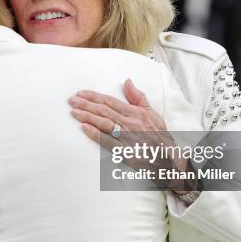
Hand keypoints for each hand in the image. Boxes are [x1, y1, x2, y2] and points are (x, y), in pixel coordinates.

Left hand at [69, 79, 190, 192]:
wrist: (169, 159)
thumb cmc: (160, 137)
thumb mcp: (152, 113)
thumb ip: (138, 97)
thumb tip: (127, 82)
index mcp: (136, 113)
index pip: (110, 100)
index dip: (94, 96)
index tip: (81, 93)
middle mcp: (130, 123)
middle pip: (104, 110)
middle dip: (86, 104)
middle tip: (72, 100)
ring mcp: (127, 137)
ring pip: (104, 123)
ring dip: (87, 116)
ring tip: (74, 111)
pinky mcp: (125, 152)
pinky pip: (108, 141)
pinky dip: (95, 134)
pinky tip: (84, 128)